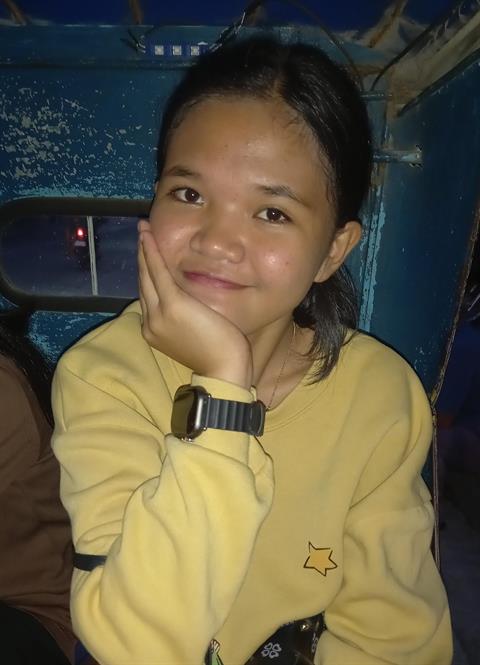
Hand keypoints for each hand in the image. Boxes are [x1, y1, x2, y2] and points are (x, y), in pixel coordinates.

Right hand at [138, 221, 252, 388]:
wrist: (223, 370)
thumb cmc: (218, 355)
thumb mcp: (196, 333)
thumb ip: (186, 317)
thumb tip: (189, 302)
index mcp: (155, 330)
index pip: (150, 296)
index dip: (147, 272)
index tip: (147, 254)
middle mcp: (151, 323)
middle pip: (144, 283)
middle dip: (142, 257)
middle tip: (141, 233)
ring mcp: (158, 315)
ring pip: (148, 275)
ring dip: (144, 250)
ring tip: (143, 229)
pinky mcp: (172, 305)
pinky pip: (158, 273)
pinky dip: (151, 253)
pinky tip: (147, 237)